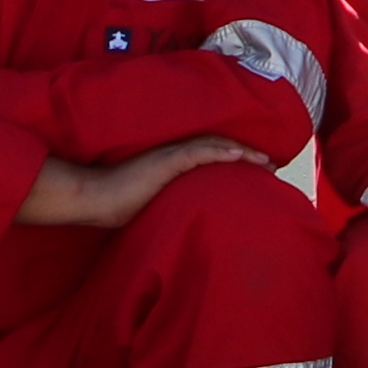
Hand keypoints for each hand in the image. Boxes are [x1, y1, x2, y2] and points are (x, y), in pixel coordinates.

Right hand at [17, 134, 244, 232]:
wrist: (95, 198)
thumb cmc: (118, 205)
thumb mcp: (154, 205)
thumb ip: (172, 205)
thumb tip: (187, 220)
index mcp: (174, 164)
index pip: (211, 156)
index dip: (236, 159)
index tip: (258, 169)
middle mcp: (176, 154)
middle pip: (219, 148)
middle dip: (247, 155)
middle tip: (272, 164)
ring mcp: (171, 155)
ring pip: (214, 147)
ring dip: (242, 152)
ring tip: (265, 160)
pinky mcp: (166, 161)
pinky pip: (199, 153)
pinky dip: (221, 152)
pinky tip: (239, 155)